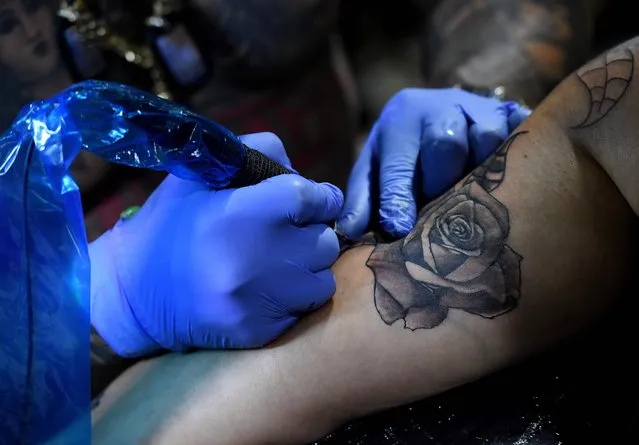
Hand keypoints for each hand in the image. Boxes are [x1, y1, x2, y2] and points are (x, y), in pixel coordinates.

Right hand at [90, 132, 342, 355]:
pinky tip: (266, 291)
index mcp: (244, 213)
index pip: (313, 198)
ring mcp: (261, 300)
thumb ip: (257, 154)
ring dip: (308, 269)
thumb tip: (303, 173)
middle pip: (325, 240)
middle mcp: (259, 258)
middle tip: (289, 234)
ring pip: (323, 279)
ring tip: (279, 264)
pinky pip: (303, 311)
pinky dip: (293, 299)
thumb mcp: (200, 176)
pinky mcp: (260, 332)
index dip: (321, 196)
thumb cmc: (170, 227)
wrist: (133, 294)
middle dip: (312, 233)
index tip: (316, 201)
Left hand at [336, 88, 529, 239]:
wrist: (444, 110)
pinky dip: (521, 155)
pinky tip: (517, 176)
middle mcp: (441, 107)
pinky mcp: (512, 115)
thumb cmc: (404, 150)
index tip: (398, 228)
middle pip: (445, 143)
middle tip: (438, 206)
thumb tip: (347, 232)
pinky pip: (521, 133)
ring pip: (486, 137)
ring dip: (480, 169)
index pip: (399, 161)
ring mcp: (480, 108)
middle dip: (441, 181)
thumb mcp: (376, 167)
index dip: (398, 197)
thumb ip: (364, 198)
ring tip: (472, 192)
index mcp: (401, 119)